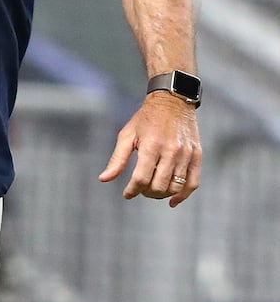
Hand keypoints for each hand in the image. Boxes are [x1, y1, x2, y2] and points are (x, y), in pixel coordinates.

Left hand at [98, 91, 200, 206]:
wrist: (172, 101)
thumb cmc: (145, 119)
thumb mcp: (127, 135)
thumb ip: (117, 159)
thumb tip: (103, 179)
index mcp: (151, 145)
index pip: (141, 179)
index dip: (132, 190)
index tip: (127, 194)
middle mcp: (171, 151)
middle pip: (159, 186)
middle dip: (147, 193)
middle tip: (140, 189)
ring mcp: (186, 154)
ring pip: (176, 187)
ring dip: (163, 194)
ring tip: (153, 191)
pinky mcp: (197, 156)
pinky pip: (193, 183)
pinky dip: (183, 195)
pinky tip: (173, 200)